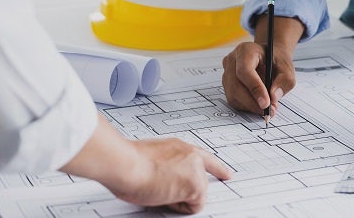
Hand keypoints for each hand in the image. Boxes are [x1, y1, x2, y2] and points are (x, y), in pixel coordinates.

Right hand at [106, 139, 231, 213]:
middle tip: (165, 189)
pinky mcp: (196, 185)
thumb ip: (165, 165)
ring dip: (179, 198)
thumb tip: (161, 178)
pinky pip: (194, 206)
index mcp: (179, 147)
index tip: (227, 174)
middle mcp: (191, 155)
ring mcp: (196, 169)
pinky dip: (180, 207)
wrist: (126, 164)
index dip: (218, 168)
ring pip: (196, 195)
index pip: (204, 158)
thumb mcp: (151, 158)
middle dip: (186, 190)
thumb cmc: (129, 162)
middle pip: (200, 181)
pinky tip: (164, 196)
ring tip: (158, 189)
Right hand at [222, 16, 303, 115]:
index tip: (266, 103)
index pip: (245, 71)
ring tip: (267, 107)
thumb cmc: (276, 61)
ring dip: (251, 106)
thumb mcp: (287, 68)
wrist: (269, 59)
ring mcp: (227, 73)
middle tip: (269, 110)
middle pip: (236, 86)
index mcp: (246, 51)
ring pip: (233, 95)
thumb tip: (274, 96)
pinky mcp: (227, 85)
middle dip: (253, 102)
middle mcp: (232, 60)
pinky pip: (234, 100)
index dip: (254, 88)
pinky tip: (259, 104)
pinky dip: (247, 106)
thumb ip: (284, 81)